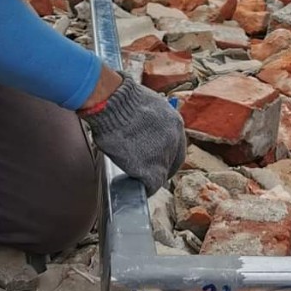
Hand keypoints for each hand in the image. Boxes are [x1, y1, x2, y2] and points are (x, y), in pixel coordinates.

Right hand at [80, 77, 185, 194]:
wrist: (114, 104)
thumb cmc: (122, 102)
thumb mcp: (148, 106)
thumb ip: (152, 122)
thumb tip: (145, 129)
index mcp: (175, 123)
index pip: (177, 145)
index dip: (167, 154)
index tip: (157, 158)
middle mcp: (175, 139)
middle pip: (173, 161)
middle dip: (162, 168)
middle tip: (149, 172)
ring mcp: (164, 155)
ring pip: (162, 173)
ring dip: (151, 177)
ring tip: (139, 179)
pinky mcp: (152, 169)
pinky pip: (152, 184)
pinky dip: (145, 188)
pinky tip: (138, 187)